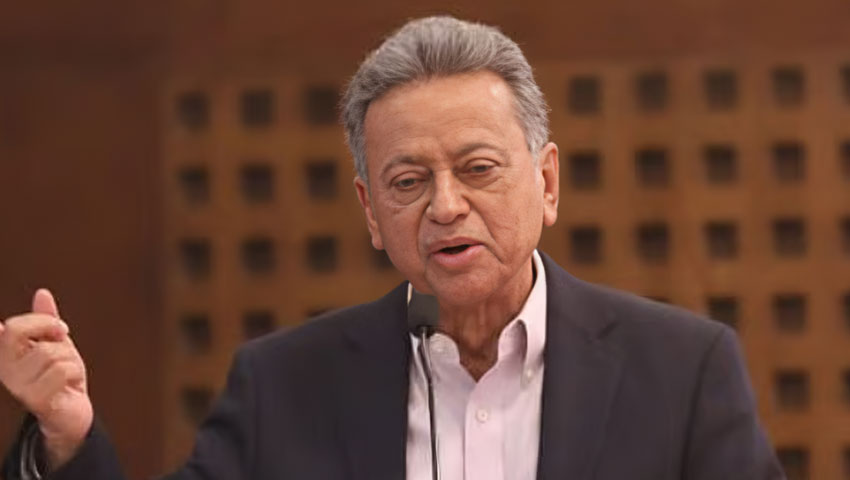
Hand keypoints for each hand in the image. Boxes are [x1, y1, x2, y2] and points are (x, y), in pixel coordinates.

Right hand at [0, 289, 92, 468]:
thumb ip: (47, 320)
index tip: (7, 325)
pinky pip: (61, 370)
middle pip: (17, 329)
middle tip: (62, 335)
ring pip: (49, 351)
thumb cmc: (62, 378)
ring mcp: (18, 385)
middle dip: (49, 325)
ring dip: (69, 357)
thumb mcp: (57, 343)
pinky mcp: (34, 399)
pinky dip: (74, 373)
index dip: (1, 326)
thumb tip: (42, 293)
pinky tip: (70, 384)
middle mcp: (6, 369)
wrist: (73, 413)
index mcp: (7, 353)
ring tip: (67, 371)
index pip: (3, 330)